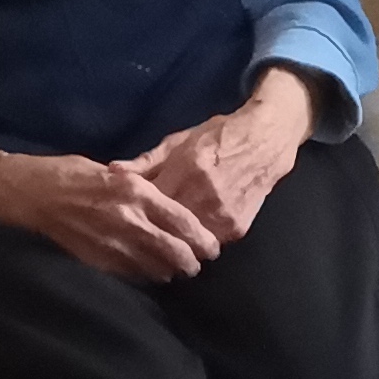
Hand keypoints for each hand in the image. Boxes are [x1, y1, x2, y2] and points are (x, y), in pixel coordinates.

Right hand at [0, 134, 216, 284]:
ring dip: (170, 271)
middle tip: (199, 264)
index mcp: (136, 192)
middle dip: (192, 262)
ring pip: (155, 269)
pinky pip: (130, 275)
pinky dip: (144, 276)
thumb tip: (172, 207)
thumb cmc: (73, 174)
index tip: (212, 247)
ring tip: (177, 270)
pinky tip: (149, 273)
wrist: (31, 193)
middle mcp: (128, 219)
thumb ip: (143, 190)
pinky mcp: (96, 260)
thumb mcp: (115, 172)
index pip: (182, 222)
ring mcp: (111, 243)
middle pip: (175, 252)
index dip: (202, 239)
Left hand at [131, 72, 312, 243]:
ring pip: (186, 243)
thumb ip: (146, 161)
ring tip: (164, 239)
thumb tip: (112, 172)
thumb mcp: (178, 141)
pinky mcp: (237, 228)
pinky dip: (197, 241)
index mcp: (184, 173)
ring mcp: (221, 216)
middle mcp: (203, 197)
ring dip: (174, 242)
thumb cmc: (218, 136)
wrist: (266, 141)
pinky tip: (190, 235)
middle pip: (166, 230)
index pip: (148, 206)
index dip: (134, 213)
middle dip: (151, 233)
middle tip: (142, 234)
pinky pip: (208, 243)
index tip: (125, 215)